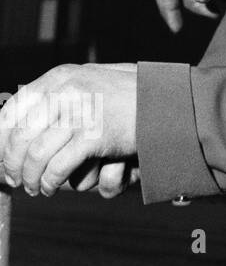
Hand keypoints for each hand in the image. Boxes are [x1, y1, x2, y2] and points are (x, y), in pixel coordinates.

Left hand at [1, 64, 138, 195]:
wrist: (168, 101)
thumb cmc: (129, 96)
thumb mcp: (89, 84)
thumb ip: (59, 96)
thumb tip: (21, 126)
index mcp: (60, 78)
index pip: (13, 109)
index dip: (0, 139)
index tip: (0, 157)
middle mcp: (66, 91)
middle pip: (20, 135)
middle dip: (11, 163)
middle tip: (12, 179)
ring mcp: (80, 112)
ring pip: (36, 154)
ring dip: (29, 177)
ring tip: (33, 187)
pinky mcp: (95, 135)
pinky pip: (58, 166)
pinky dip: (50, 181)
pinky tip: (50, 187)